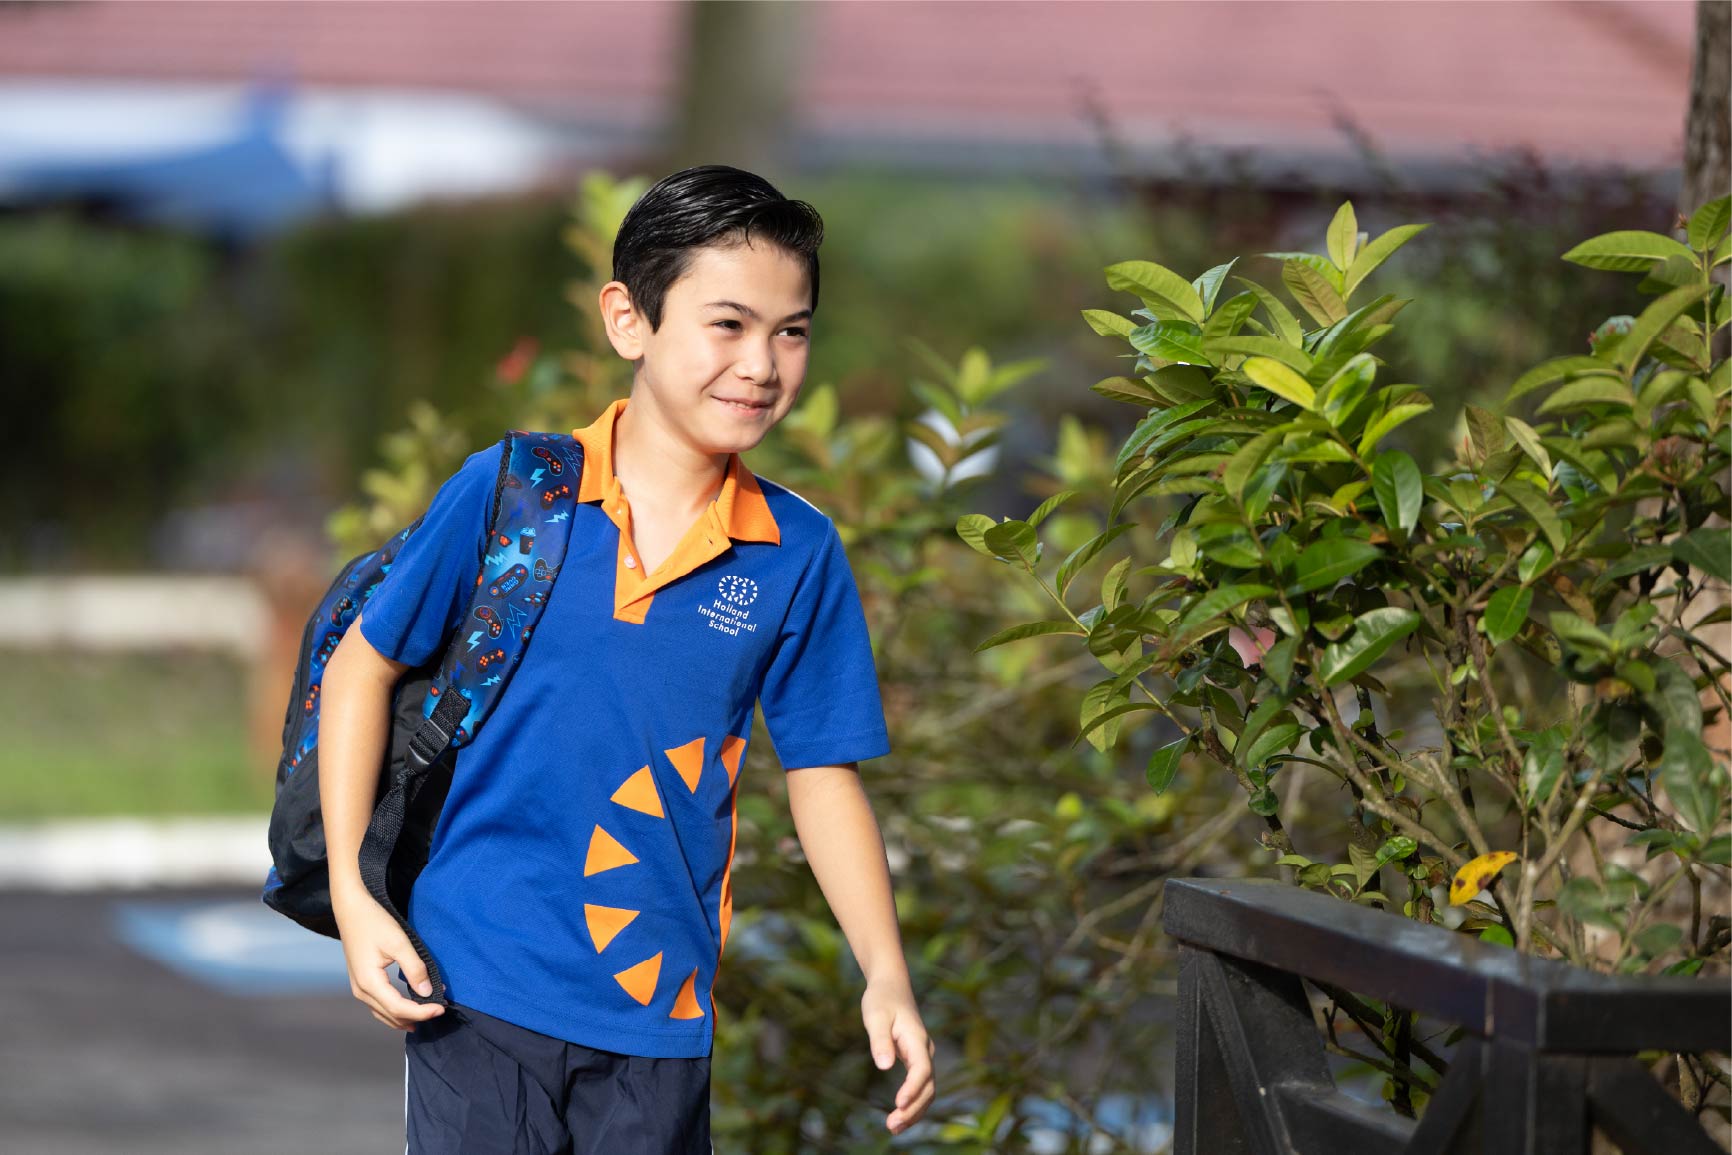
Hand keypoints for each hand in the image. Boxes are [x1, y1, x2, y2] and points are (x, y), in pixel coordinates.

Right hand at [332, 887, 446, 1030]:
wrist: (352, 910)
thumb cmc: (375, 923)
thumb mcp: (399, 943)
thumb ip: (414, 969)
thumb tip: (427, 992)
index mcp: (369, 982)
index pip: (399, 1008)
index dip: (422, 1012)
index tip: (441, 1008)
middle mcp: (361, 991)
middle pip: (391, 1015)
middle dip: (416, 1017)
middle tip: (439, 1011)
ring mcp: (358, 988)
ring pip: (383, 1014)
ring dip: (405, 1018)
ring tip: (426, 1016)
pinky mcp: (361, 983)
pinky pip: (378, 1006)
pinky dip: (395, 1011)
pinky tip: (408, 1010)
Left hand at [862, 977, 934, 1134]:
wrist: (891, 986)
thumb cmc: (882, 999)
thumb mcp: (875, 1016)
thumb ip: (880, 1040)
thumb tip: (884, 1066)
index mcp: (917, 1039)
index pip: (922, 1069)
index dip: (912, 1088)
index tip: (899, 1104)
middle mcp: (925, 1050)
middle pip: (928, 1086)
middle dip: (913, 1109)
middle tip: (892, 1125)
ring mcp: (923, 1057)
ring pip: (927, 1090)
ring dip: (914, 1111)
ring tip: (893, 1128)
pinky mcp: (916, 1061)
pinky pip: (920, 1087)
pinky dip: (912, 1104)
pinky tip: (898, 1117)